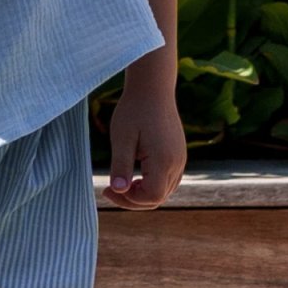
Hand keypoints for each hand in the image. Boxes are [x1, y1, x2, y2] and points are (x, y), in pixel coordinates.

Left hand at [101, 87, 186, 209]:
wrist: (153, 87)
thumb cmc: (134, 109)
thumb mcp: (122, 137)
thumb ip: (121, 166)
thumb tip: (118, 190)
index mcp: (164, 160)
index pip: (151, 197)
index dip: (129, 200)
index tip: (108, 189)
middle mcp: (177, 163)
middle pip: (158, 198)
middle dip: (133, 200)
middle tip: (110, 189)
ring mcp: (180, 159)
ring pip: (164, 191)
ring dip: (142, 193)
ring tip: (121, 182)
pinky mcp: (178, 154)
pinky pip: (167, 180)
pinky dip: (151, 184)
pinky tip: (135, 175)